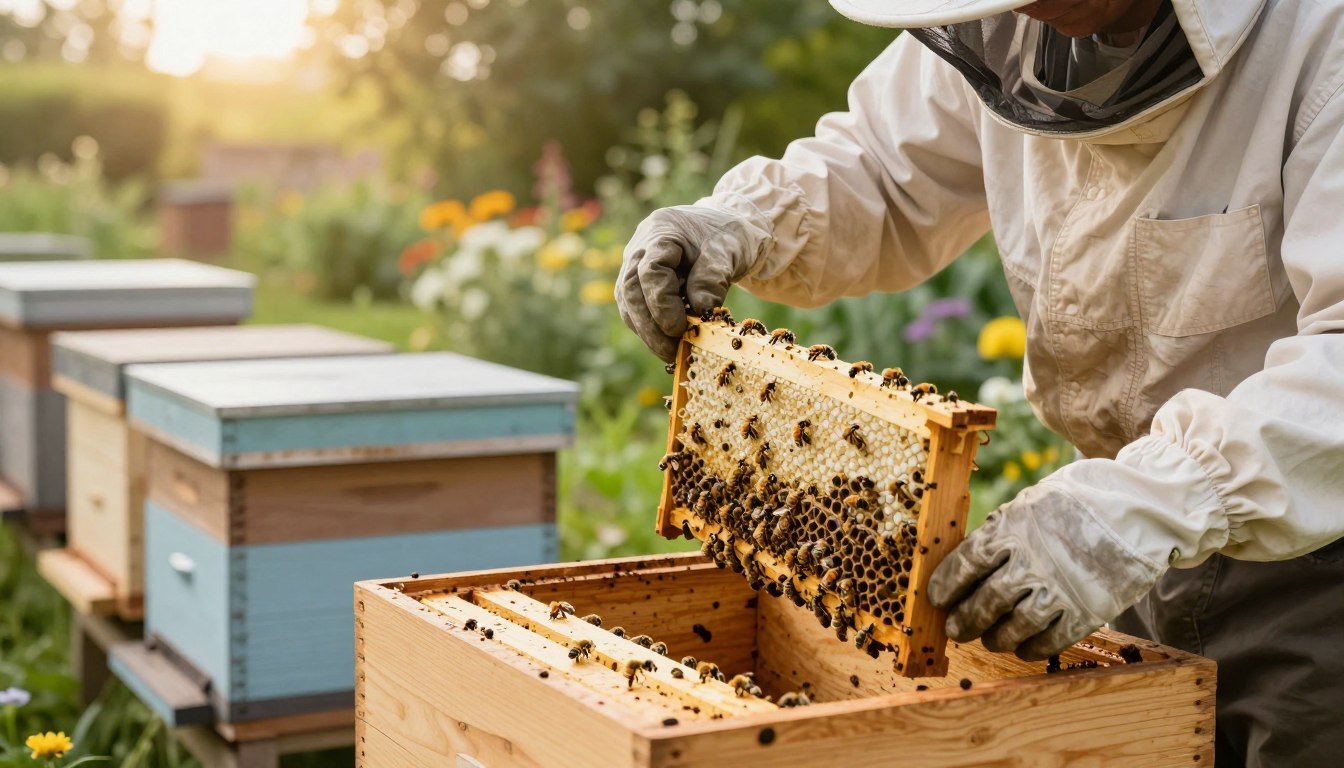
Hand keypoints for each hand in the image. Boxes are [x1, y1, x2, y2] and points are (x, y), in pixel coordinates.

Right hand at [616, 204, 771, 361]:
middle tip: (671, 351)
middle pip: (630, 289)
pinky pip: (635, 308)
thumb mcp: (728, 251)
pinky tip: (668, 342)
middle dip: (649, 326)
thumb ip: (713, 277)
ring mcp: (634, 264)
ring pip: (628, 302)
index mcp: (661, 231)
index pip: (650, 271)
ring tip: (671, 353)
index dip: (661, 303)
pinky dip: (649, 328)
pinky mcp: (638, 282)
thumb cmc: (726, 237)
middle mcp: (640, 247)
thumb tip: (701, 309)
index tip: (679, 328)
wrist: (722, 231)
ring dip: (647, 332)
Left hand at [928, 482, 1165, 659]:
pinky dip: (1033, 648)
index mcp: (1012, 528)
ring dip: (996, 638)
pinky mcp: (1088, 610)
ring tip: (989, 640)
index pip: (966, 564)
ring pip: (1015, 626)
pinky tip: (1023, 649)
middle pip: (986, 601)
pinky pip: (1051, 639)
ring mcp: (1059, 588)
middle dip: (966, 620)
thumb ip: (1004, 529)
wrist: (1141, 508)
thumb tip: (973, 558)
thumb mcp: (1032, 501)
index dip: (947, 585)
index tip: (936, 599)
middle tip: (956, 629)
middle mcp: (1031, 561)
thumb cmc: (1081, 499)